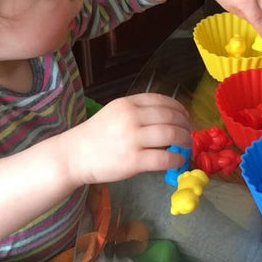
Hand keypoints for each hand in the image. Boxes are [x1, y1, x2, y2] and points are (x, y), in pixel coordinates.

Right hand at [70, 93, 191, 184]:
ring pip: (171, 135)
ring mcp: (132, 139)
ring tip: (186, 147)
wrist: (73, 155)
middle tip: (188, 134)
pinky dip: (176, 159)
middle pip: (170, 117)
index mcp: (127, 103)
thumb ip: (138, 112)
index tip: (185, 117)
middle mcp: (131, 117)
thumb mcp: (114, 113)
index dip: (179, 109)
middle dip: (185, 126)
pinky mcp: (133, 161)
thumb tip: (169, 118)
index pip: (162, 101)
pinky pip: (164, 158)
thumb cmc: (95, 136)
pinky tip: (178, 161)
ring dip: (184, 141)